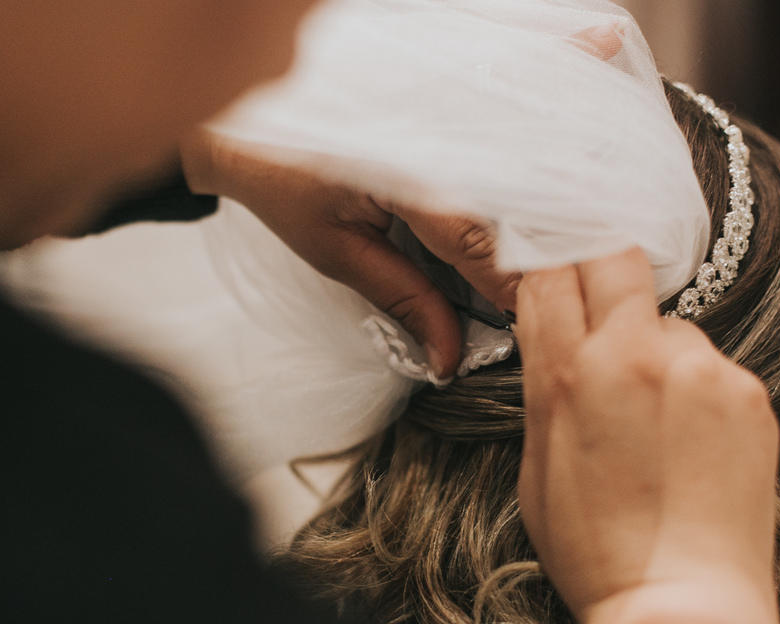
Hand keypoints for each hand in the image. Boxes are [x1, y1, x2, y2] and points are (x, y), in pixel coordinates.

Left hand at [183, 129, 508, 377]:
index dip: (511, 289)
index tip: (529, 326)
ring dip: (528, 228)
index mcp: (407, 173)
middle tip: (531, 304)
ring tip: (530, 271)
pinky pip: (498, 163)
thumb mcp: (338, 253)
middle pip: (513, 210)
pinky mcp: (450, 112)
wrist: (247, 121)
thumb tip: (450, 355)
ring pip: (515, 183)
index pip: (480, 241)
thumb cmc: (282, 180)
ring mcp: (447, 117)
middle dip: (531, 261)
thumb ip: (404, 300)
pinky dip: (510, 200)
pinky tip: (515, 226)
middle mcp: (437, 136)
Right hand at [514, 250, 779, 623]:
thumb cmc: (595, 549)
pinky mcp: (747, 391)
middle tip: (599, 312)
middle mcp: (636, 356)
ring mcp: (700, 370)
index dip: (546, 271)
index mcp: (568, 375)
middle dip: (600, 273)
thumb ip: (544, 387)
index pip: (550, 274)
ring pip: (669, 320)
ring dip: (653, 345)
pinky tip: (688, 439)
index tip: (552, 286)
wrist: (680, 600)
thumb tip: (551, 337)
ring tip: (652, 414)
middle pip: (614, 258)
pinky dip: (695, 385)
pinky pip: (711, 362)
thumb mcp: (536, 464)